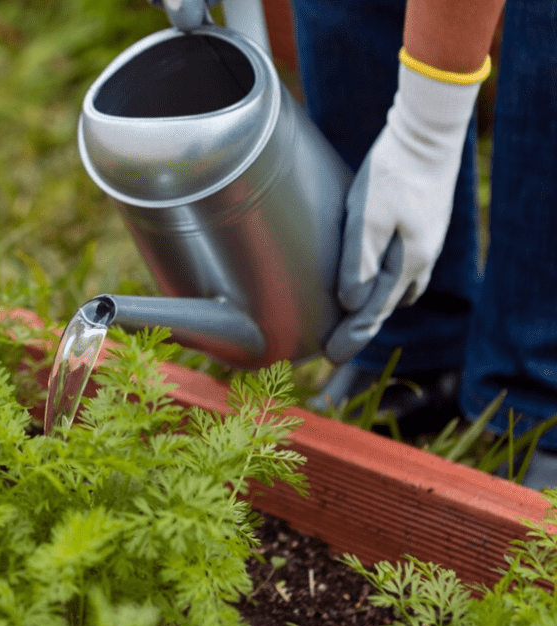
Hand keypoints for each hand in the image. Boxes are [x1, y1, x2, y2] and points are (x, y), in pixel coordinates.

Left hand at [324, 59, 482, 363]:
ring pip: (400, 290)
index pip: (375, 311)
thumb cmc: (392, 173)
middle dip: (362, 329)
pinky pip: (404, 271)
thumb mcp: (367, 216)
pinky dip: (386, 286)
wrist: (426, 136)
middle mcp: (420, 260)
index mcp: (406, 263)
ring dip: (377, 308)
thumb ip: (359, 260)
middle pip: (388, 306)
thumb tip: (350, 303)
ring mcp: (424, 245)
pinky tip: (374, 283)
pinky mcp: (421, 229)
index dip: (352, 336)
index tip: (331, 356)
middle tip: (337, 351)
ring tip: (353, 323)